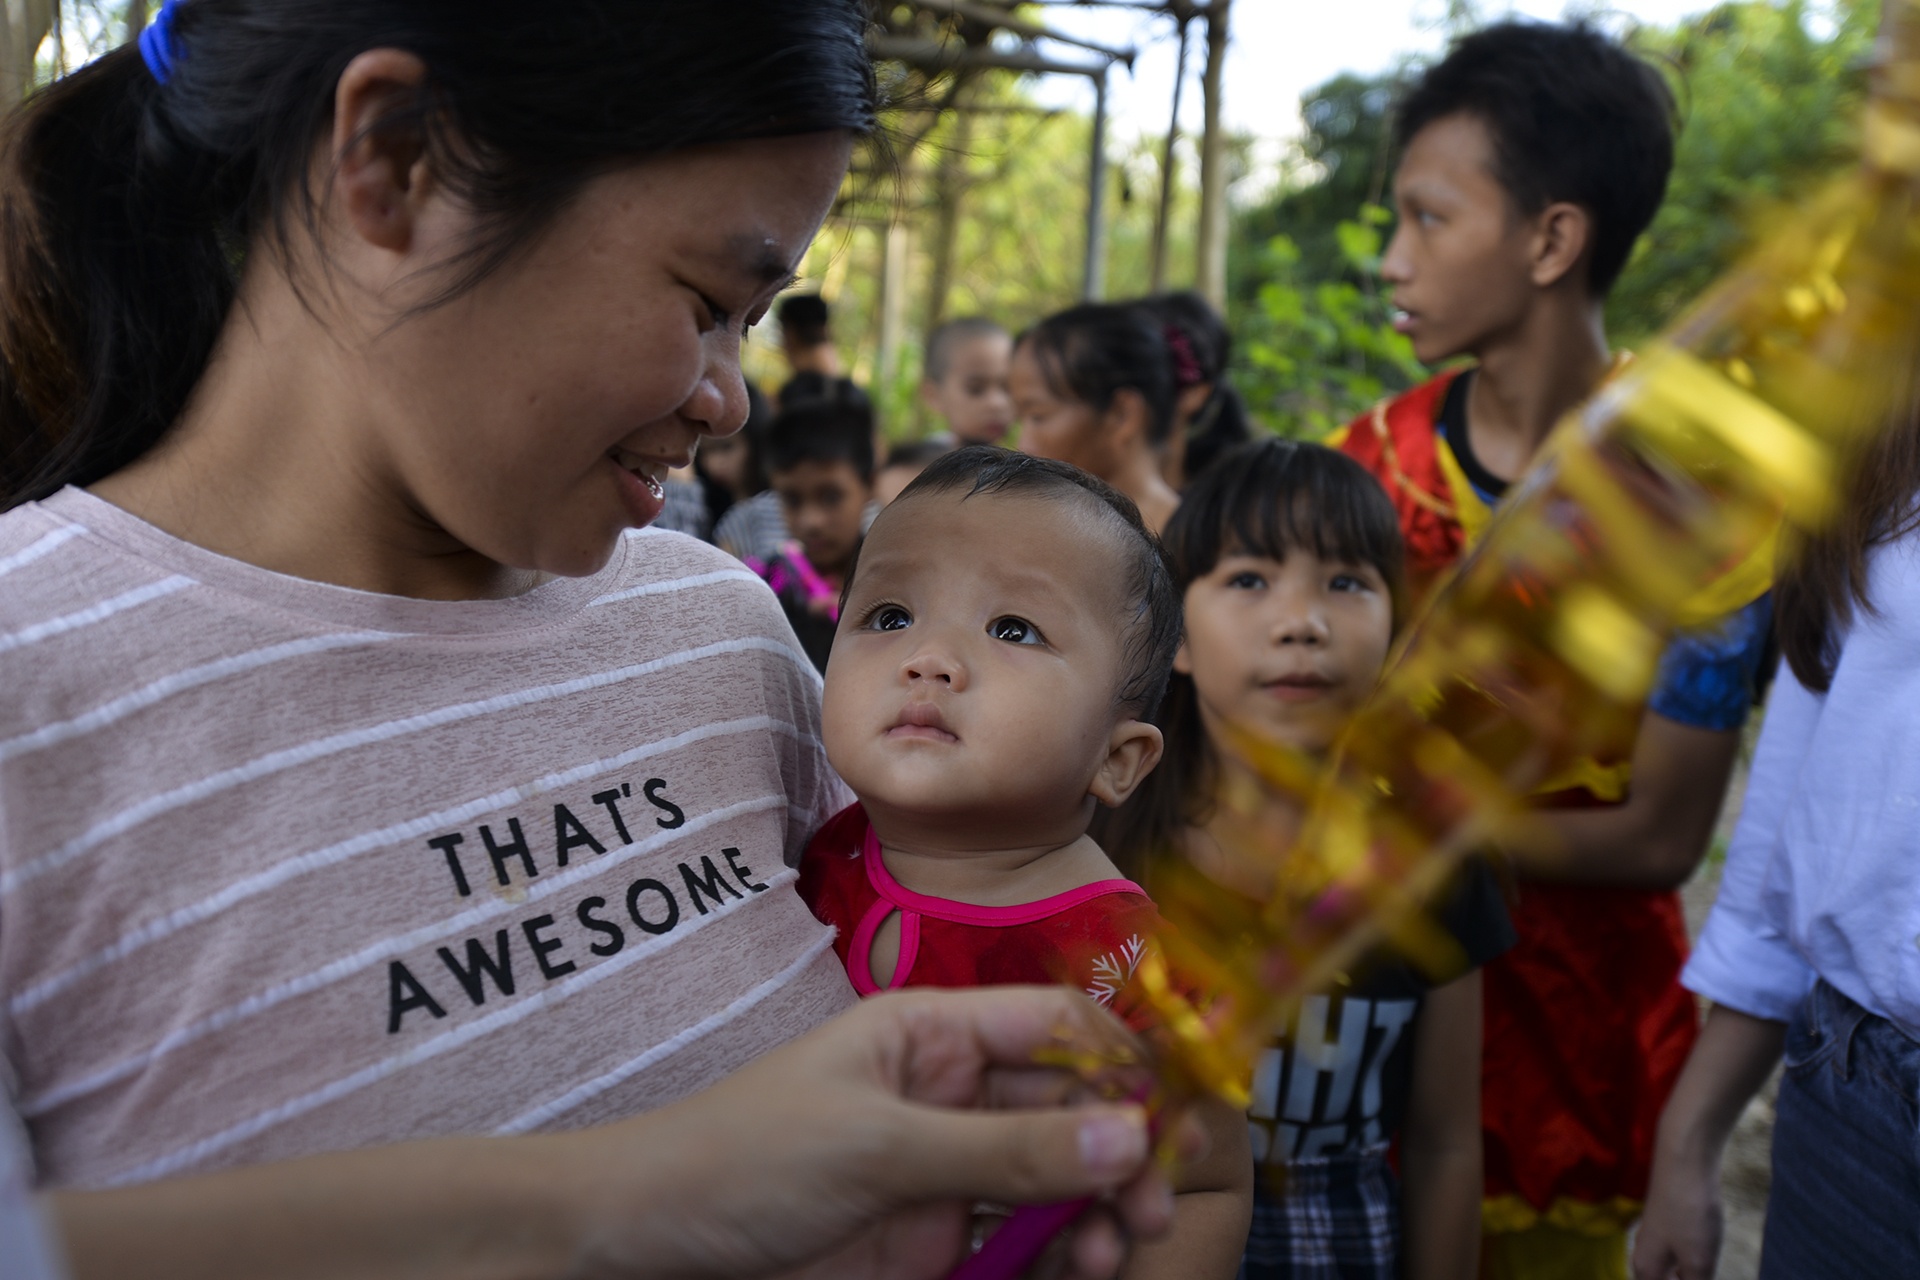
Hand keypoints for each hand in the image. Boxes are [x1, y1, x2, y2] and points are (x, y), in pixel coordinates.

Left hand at [579, 986, 1192, 1279]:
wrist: (643, 1241)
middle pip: (1067, 1107)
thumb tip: (1125, 1138)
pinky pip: (1015, 1237)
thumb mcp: (877, 1148)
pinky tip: (1076, 1268)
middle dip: (1119, 1148)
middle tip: (1151, 1201)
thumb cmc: (742, 1159)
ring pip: (1051, 1179)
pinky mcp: (928, 1238)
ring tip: (1113, 1249)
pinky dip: (1054, 1251)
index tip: (1174, 1116)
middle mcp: (947, 1092)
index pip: (1053, 1025)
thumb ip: (1002, 1150)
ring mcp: (940, 1168)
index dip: (1121, 1061)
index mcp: (930, 1033)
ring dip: (1094, 1208)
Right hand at [1630, 1147, 1723, 1279]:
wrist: (1684, 1159)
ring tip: (1711, 1270)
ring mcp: (1657, 1239)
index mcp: (1645, 1271)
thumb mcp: (1698, 1263)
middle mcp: (1645, 1256)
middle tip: (1709, 1272)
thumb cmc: (1689, 1213)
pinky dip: (1692, 1269)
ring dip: (1690, 1278)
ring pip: (1671, 1274)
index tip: (1704, 1276)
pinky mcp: (1671, 1225)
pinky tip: (1708, 1264)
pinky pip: (1679, 1259)